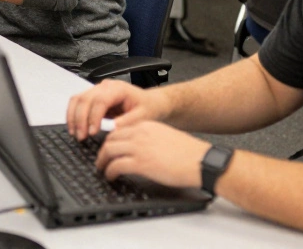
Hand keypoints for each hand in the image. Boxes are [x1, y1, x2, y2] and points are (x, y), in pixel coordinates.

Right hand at [66, 79, 166, 139]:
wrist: (150, 102)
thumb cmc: (147, 108)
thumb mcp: (143, 116)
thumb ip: (128, 122)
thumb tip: (113, 128)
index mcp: (118, 89)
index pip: (100, 100)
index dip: (93, 117)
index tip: (92, 132)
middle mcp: (105, 86)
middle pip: (85, 99)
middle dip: (80, 119)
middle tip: (81, 137)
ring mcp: (97, 90)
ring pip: (77, 99)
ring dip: (73, 117)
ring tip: (75, 133)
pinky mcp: (93, 97)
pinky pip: (77, 102)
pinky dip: (73, 114)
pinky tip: (74, 127)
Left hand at [94, 120, 210, 185]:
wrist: (201, 161)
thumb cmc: (189, 153)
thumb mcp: (166, 136)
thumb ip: (150, 138)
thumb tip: (138, 148)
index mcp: (146, 125)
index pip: (119, 129)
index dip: (110, 140)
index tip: (108, 148)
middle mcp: (140, 133)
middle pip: (110, 138)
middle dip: (102, 151)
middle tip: (101, 160)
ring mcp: (139, 148)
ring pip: (108, 151)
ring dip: (102, 162)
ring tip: (102, 169)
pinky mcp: (141, 163)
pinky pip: (115, 166)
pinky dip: (109, 172)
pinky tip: (111, 177)